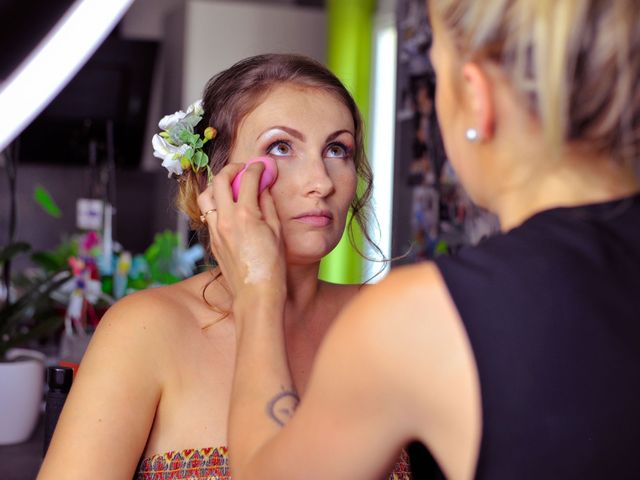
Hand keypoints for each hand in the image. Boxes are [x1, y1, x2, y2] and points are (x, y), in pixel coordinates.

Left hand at [197, 162, 285, 313]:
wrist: (256, 295)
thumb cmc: (272, 267)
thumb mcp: (276, 231)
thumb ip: (268, 205)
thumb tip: (264, 187)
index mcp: (246, 215)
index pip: (248, 179)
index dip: (256, 168)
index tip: (262, 167)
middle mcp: (226, 219)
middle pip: (220, 180)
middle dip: (232, 169)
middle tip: (243, 169)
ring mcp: (216, 231)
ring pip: (206, 196)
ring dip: (217, 186)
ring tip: (230, 187)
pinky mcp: (212, 241)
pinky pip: (209, 214)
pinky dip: (216, 205)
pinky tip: (229, 209)